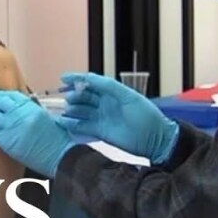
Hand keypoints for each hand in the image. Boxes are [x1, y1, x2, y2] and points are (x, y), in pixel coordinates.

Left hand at [0, 90, 74, 176]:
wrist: (58, 155)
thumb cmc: (56, 137)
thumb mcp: (45, 116)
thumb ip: (30, 108)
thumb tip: (18, 104)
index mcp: (30, 106)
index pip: (10, 95)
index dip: (1, 95)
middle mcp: (19, 113)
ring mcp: (11, 127)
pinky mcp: (7, 142)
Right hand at [58, 72, 178, 164]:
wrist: (154, 139)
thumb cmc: (145, 115)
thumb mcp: (128, 96)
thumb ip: (109, 86)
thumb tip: (88, 77)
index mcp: (112, 92)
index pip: (91, 82)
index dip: (77, 79)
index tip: (63, 78)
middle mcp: (105, 103)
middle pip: (84, 96)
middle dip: (74, 95)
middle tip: (69, 98)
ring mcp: (101, 117)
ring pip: (81, 110)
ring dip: (72, 109)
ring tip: (66, 110)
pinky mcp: (99, 132)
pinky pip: (82, 126)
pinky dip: (72, 124)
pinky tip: (62, 122)